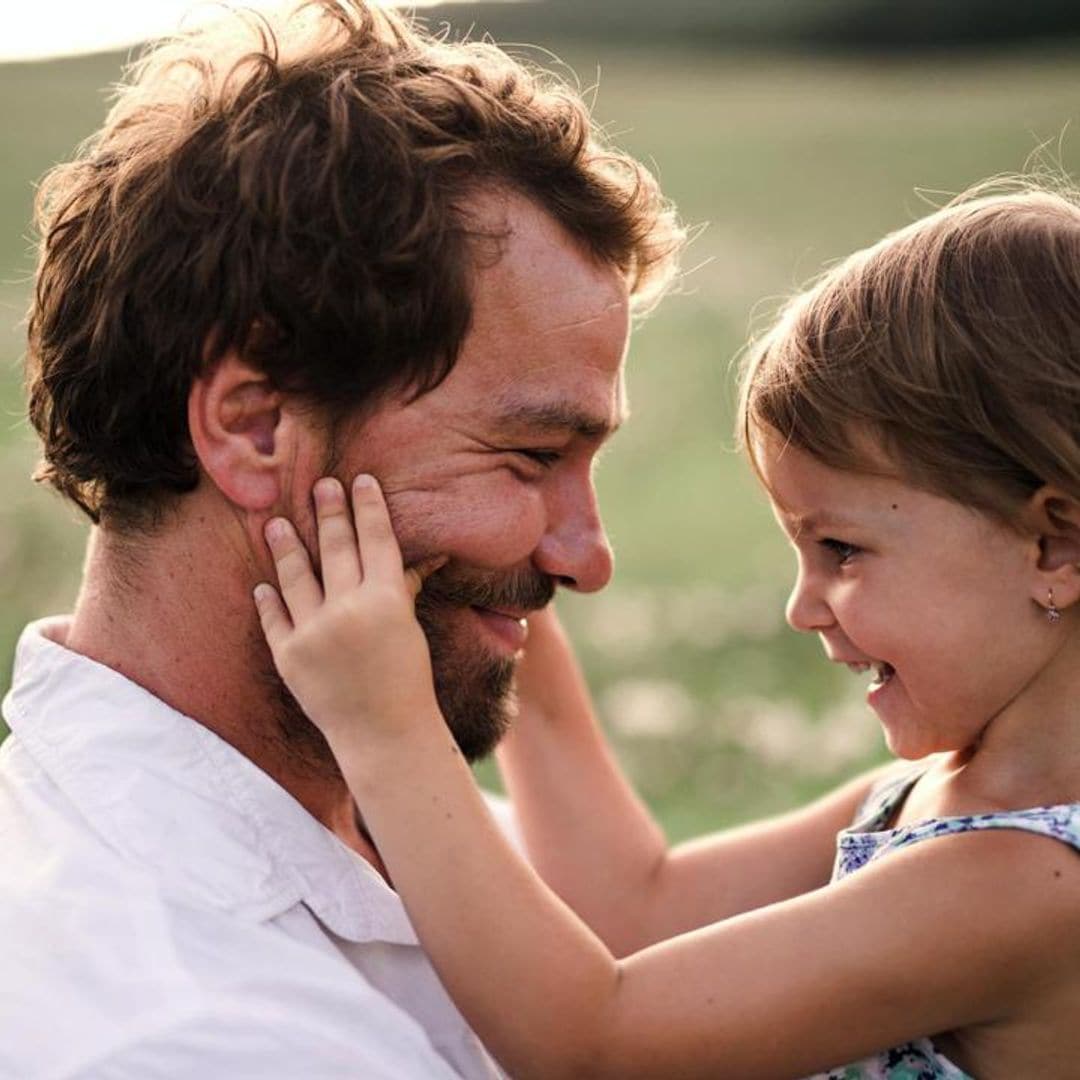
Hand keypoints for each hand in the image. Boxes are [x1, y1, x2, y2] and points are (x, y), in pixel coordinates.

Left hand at [254, 474, 442, 749]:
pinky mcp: (288, 657)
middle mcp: (349, 609)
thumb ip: (402, 589)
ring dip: (285, 546)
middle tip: (320, 484)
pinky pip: (274, 619)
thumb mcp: (409, 629)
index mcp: (386, 599)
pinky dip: (267, 600)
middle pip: (335, 548)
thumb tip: (422, 556)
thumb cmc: (406, 681)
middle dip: (329, 512)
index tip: (359, 481)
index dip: (368, 508)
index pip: (376, 540)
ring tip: (275, 523)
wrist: (384, 735)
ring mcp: (314, 633)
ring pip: (295, 577)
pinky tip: (262, 585)